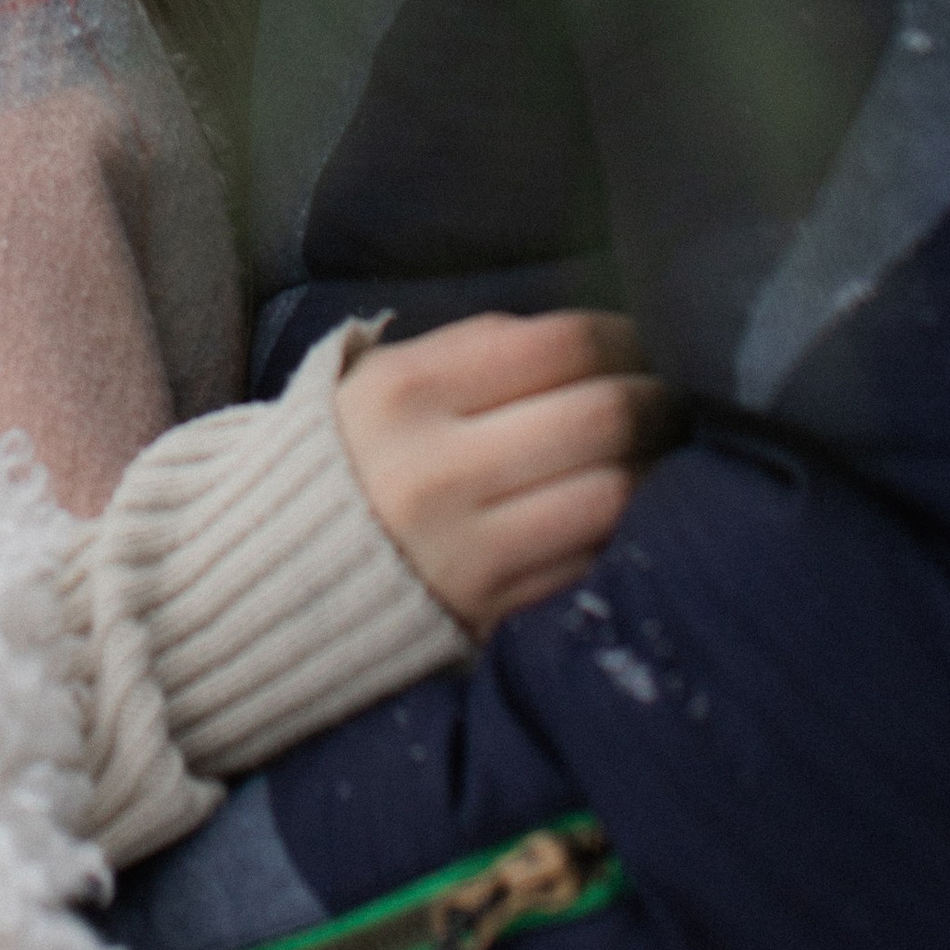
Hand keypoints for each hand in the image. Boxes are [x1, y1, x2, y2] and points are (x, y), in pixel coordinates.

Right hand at [335, 310, 674, 638]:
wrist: (276, 570)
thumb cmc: (355, 452)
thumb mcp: (386, 377)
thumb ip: (479, 349)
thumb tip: (593, 339)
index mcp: (409, 389)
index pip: (559, 344)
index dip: (624, 337)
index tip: (643, 341)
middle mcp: (438, 468)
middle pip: (600, 416)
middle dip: (657, 400)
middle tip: (673, 395)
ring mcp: (468, 549)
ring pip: (612, 494)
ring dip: (655, 468)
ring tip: (662, 452)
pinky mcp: (492, 613)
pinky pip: (591, 560)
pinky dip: (624, 530)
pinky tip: (628, 510)